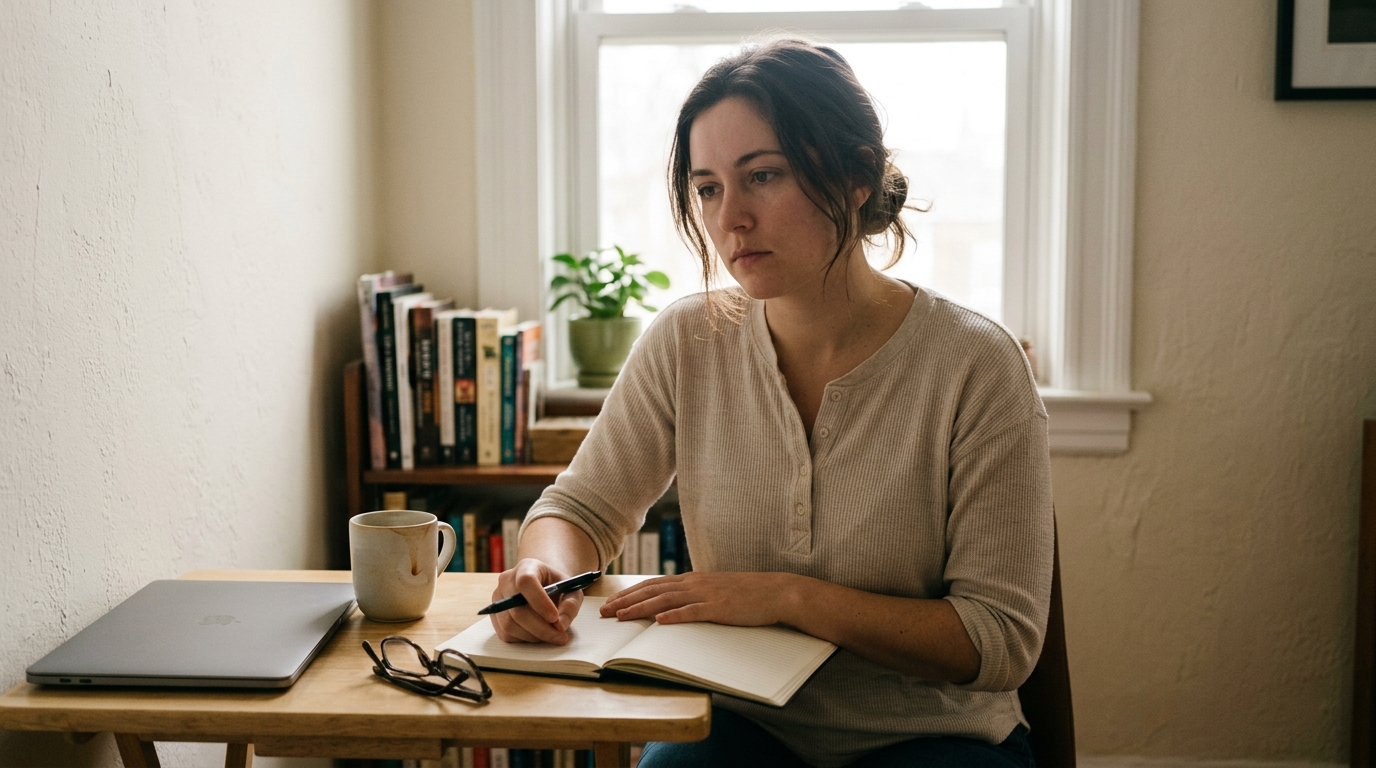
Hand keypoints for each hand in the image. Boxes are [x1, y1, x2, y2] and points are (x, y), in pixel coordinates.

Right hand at [489, 558, 583, 644]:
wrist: (543, 587)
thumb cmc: (557, 587)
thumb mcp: (571, 590)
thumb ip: (571, 604)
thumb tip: (560, 624)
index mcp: (527, 567)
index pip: (526, 581)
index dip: (539, 602)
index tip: (555, 618)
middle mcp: (507, 581)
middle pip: (517, 609)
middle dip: (541, 628)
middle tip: (560, 636)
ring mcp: (497, 599)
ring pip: (510, 625)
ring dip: (534, 635)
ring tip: (551, 634)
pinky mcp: (494, 616)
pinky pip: (506, 634)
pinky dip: (525, 639)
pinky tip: (538, 633)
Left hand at [599, 571, 802, 626]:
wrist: (776, 591)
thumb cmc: (747, 594)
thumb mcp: (715, 591)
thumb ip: (694, 596)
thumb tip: (671, 606)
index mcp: (692, 580)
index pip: (653, 585)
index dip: (630, 593)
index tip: (611, 602)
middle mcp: (695, 583)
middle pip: (653, 591)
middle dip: (626, 601)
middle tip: (604, 611)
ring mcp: (707, 595)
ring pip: (666, 600)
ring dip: (641, 608)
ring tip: (621, 616)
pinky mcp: (720, 608)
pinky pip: (693, 612)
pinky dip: (675, 616)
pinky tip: (660, 620)